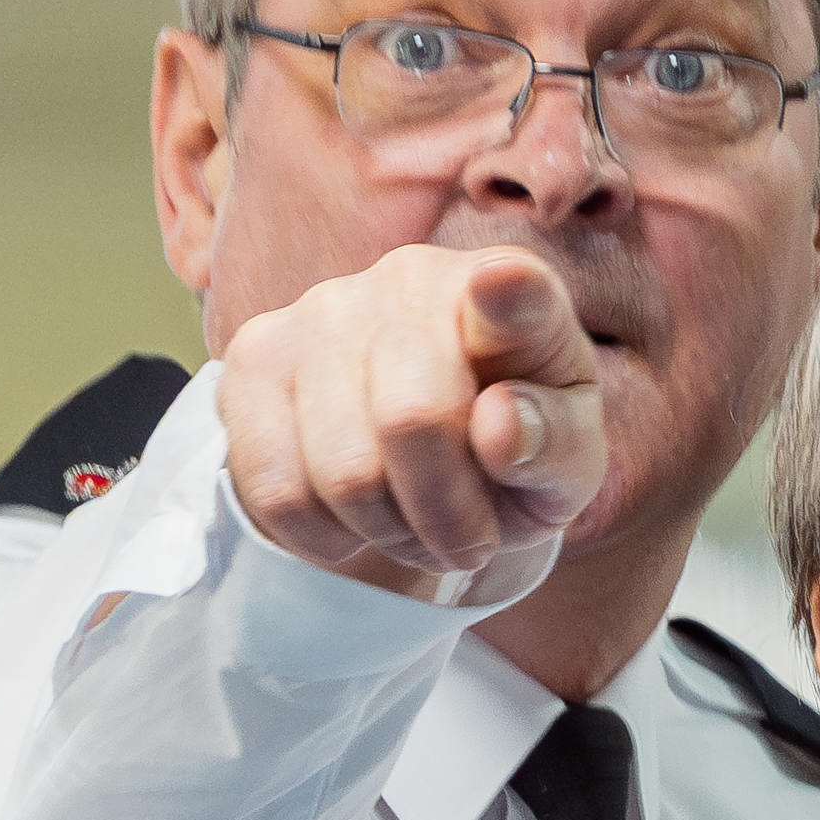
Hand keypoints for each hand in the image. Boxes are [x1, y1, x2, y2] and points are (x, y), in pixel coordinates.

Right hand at [210, 242, 608, 607]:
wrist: (428, 451)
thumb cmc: (512, 447)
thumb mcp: (564, 463)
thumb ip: (554, 444)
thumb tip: (501, 426)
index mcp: (512, 291)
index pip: (512, 293)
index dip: (507, 298)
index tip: (504, 284)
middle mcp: (409, 278)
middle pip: (412, 422)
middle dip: (448, 518)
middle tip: (468, 541)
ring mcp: (320, 310)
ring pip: (342, 473)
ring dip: (388, 533)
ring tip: (414, 525)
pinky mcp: (255, 358)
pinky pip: (276, 490)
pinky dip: (324, 537)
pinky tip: (353, 520)